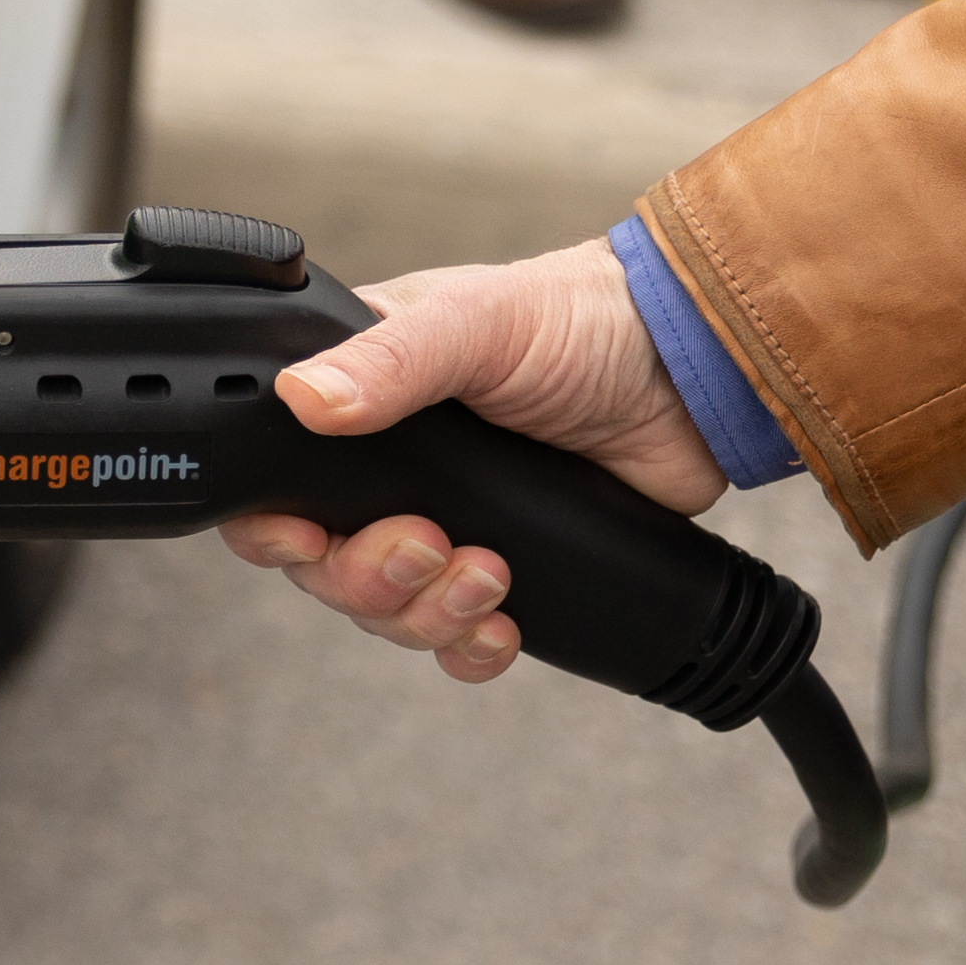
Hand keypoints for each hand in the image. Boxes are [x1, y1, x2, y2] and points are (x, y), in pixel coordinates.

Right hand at [220, 239, 726, 681]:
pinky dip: (469, 646)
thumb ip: (390, 360)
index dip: (275, 526)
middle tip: (431, 546)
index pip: (275, 483)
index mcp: (358, 399)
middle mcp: (391, 472)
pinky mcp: (506, 568)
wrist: (690, 374)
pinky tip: (501, 628)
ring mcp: (448, 523)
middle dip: (372, 578)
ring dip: (427, 613)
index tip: (308, 539)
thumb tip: (302, 399)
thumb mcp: (478, 322)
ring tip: (489, 574)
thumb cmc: (579, 319)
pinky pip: (455, 639)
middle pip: (326, 567)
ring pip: (388, 613)